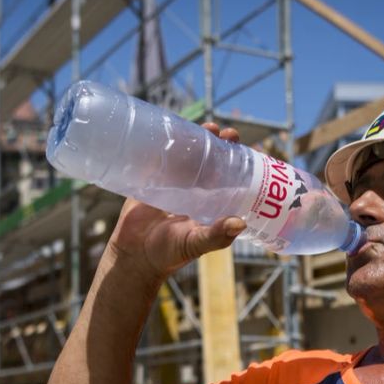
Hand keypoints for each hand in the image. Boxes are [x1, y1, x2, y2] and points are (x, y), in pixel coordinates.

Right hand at [106, 122, 246, 280]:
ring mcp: (173, 183)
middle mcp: (195, 190)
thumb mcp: (195, 244)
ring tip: (206, 126)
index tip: (249, 150)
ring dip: (197, 139)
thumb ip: (215, 236)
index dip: (239, 162)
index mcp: (211, 203)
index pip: (230, 177)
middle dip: (220, 144)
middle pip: (211, 160)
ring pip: (189, 155)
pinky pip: (160, 158)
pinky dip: (166, 144)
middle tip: (225, 133)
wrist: (134, 257)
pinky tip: (173, 129)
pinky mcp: (152, 180)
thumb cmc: (169, 254)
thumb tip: (240, 223)